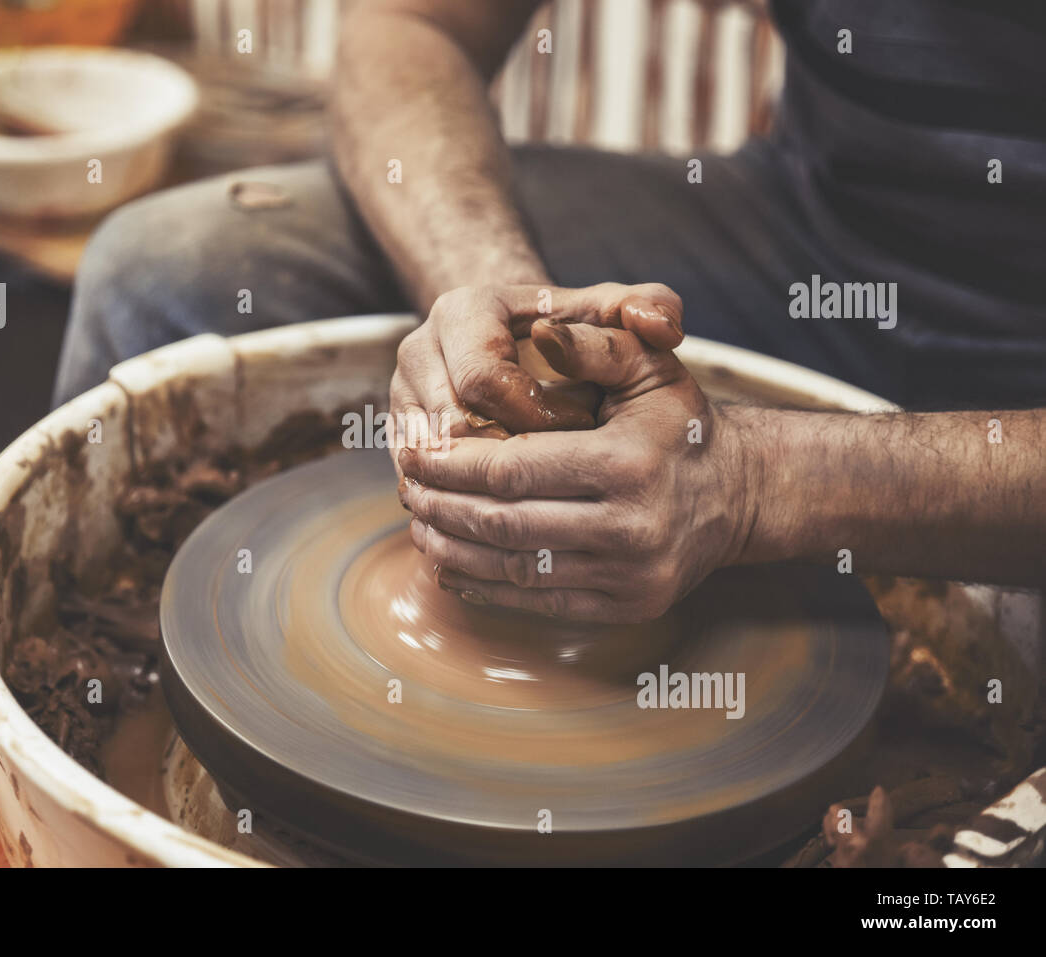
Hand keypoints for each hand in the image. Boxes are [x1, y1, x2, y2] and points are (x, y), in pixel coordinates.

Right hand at [389, 281, 684, 492]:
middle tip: (560, 490)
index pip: (483, 378)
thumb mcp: (617, 312)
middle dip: (504, 466)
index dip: (531, 416)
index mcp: (464, 311)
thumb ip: (648, 307)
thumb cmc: (578, 331)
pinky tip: (504, 531)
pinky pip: (417, 484)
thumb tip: (659, 327)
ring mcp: (401, 396)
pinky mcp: (398, 435)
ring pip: (427, 464)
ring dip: (476, 497)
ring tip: (537, 515)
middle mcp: (419, 349)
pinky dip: (456, 509)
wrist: (525, 348)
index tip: (581, 433)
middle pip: (448, 429)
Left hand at [397, 317, 758, 622]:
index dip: (453, 464)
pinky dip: (487, 585)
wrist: (738, 493)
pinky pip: (540, 601)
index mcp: (629, 464)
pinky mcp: (627, 607)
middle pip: (505, 524)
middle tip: (409, 488)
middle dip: (444, 506)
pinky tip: (453, 563)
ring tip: (420, 523)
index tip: (416, 452)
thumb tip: (539, 332)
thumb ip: (593, 344)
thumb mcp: (649, 366)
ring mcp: (631, 576)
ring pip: (516, 569)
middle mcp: (632, 527)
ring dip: (455, 548)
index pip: (512, 470)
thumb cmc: (679, 422)